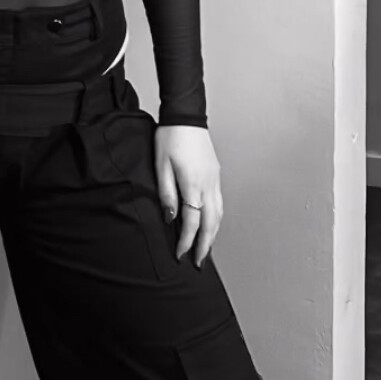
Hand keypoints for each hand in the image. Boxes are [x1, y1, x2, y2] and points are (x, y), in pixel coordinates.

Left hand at [154, 124, 221, 267]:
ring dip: (213, 234)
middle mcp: (209, 185)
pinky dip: (216, 219)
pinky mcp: (216, 175)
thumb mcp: (161, 166)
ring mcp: (215, 180)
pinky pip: (219, 203)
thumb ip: (167, 194)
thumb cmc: (170, 138)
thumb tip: (171, 218)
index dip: (186, 241)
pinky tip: (211, 224)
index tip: (180, 254)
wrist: (186, 116)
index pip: (192, 222)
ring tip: (206, 249)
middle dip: (205, 245)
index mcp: (193, 184)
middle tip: (199, 262)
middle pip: (211, 223)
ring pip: (219, 214)